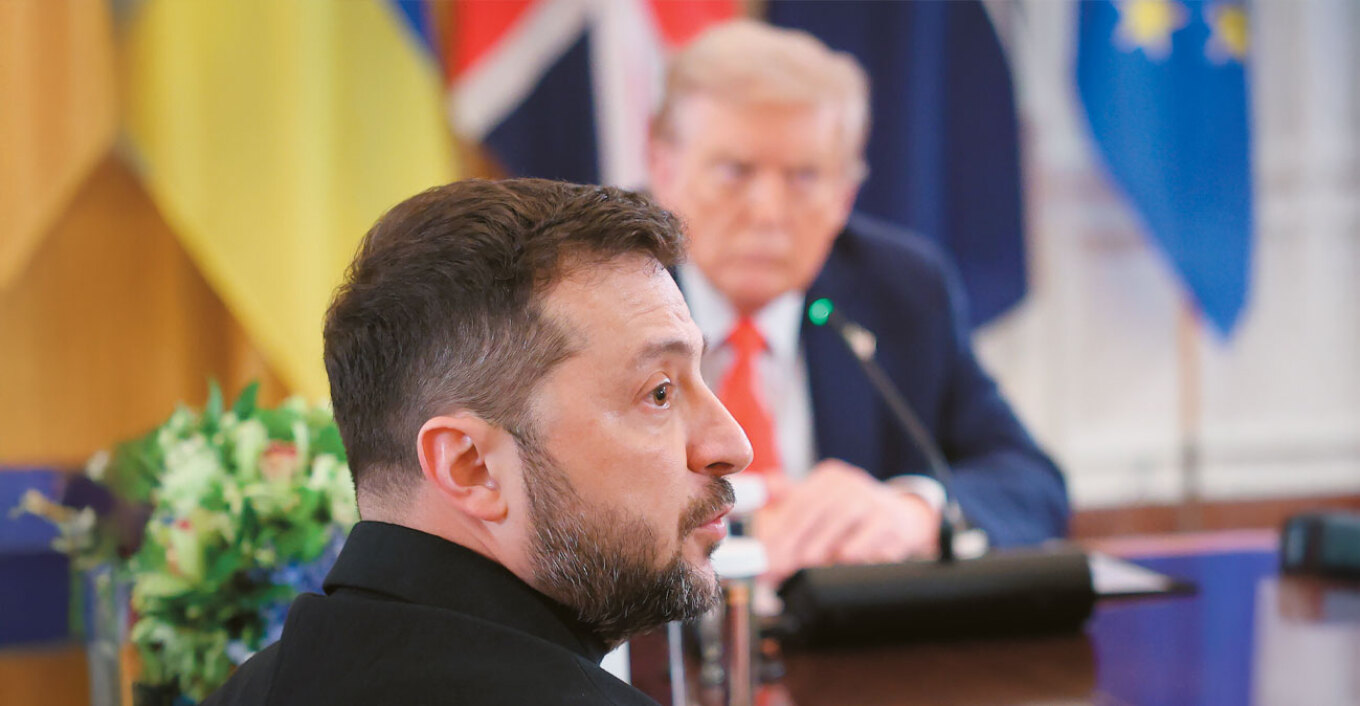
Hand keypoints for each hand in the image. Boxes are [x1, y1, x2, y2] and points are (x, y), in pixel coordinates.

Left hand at [754, 459, 940, 583]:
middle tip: (776, 570)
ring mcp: (873, 501)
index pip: (797, 504)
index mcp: (829, 478)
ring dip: (819, 552)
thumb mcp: (824, 502)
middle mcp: (850, 484)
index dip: (777, 532)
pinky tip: (840, 564)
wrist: (906, 520)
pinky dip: (852, 554)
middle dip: (791, 546)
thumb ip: (789, 501)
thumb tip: (761, 491)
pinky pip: (868, 541)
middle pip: (814, 514)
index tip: (764, 556)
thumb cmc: (855, 517)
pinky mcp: (892, 522)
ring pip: (840, 526)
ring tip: (803, 570)